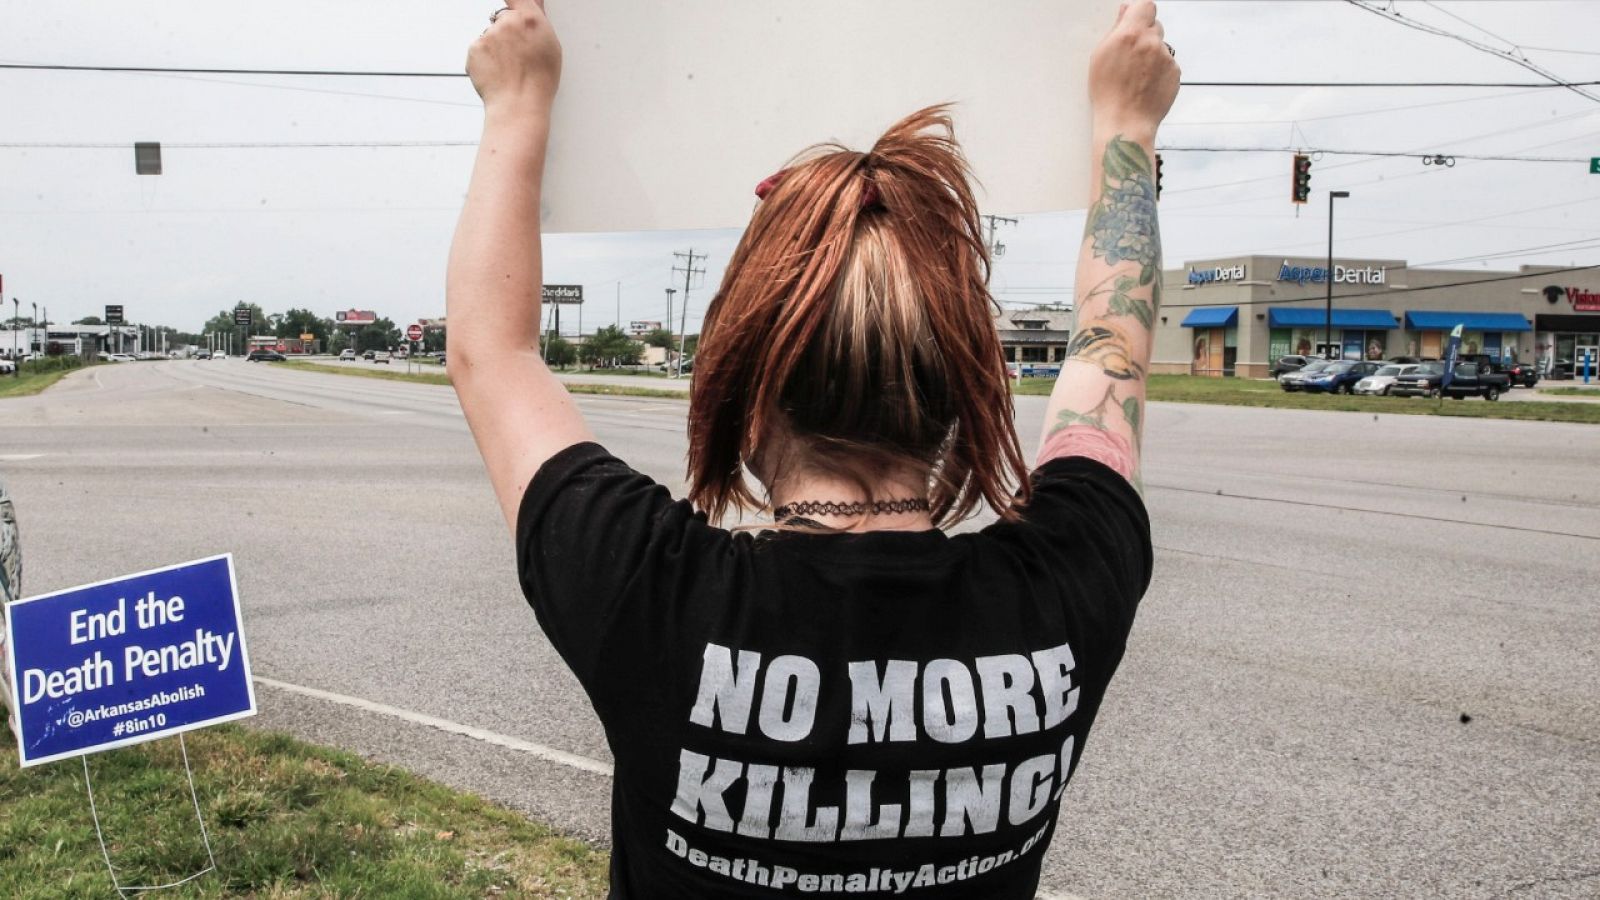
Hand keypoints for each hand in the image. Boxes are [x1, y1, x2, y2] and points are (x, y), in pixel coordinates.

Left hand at [467, 0, 561, 113]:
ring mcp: (488, 35)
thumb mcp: (551, 46)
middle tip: (518, 54)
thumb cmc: (539, 81)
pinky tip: (497, 73)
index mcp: (530, 18)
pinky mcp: (474, 48)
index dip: (513, 1)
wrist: (519, 105)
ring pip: (490, 35)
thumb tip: (534, 3)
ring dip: (496, 46)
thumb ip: (539, 20)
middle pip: (502, 17)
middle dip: (507, 30)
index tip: (512, 6)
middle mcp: (507, 22)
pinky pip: (479, 49)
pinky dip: (485, 59)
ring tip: (509, 68)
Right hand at [1088, 1, 1179, 138]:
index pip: (1146, 6)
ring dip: (1152, 55)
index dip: (1140, 12)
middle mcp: (1152, 43)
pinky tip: (1145, 85)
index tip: (1135, 20)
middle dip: (1145, 34)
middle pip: (1155, 25)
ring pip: (1161, 47)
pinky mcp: (1175, 73)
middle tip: (1131, 53)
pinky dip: (1159, 71)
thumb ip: (1116, 30)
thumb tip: (1126, 12)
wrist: (1125, 122)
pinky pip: (1168, 64)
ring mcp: (1166, 58)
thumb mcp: (1100, 57)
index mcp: (1131, 34)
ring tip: (1136, 76)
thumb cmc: (1108, 93)